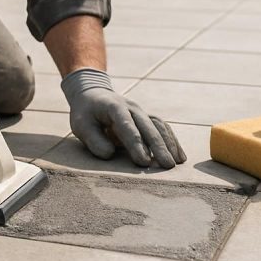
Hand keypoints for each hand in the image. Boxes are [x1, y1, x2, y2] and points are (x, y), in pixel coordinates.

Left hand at [61, 68, 186, 168]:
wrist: (93, 94)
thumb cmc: (86, 113)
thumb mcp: (80, 125)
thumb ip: (93, 140)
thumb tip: (110, 154)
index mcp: (114, 107)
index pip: (127, 126)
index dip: (136, 144)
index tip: (144, 162)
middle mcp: (132, 108)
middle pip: (148, 127)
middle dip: (159, 146)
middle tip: (167, 166)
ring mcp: (141, 112)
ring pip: (159, 126)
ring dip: (169, 144)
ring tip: (176, 163)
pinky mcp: (147, 118)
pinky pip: (163, 128)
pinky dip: (173, 141)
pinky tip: (180, 156)